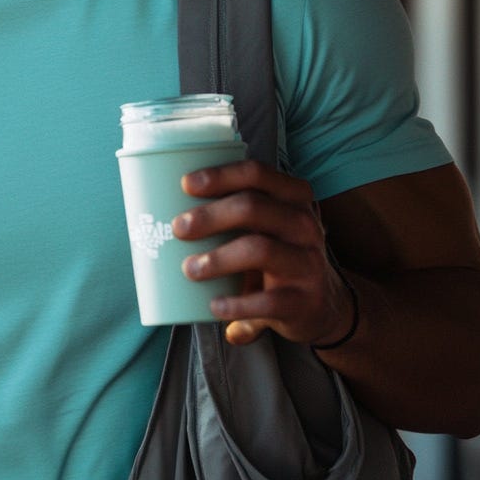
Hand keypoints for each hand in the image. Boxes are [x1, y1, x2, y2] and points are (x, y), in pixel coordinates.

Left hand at [172, 159, 353, 346]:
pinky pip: (268, 301)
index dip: (220, 175)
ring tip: (189, 269)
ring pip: (259, 249)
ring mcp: (308, 262)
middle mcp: (304, 224)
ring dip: (217, 259)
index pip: (256, 173)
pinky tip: (214, 307)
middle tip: (178, 228)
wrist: (322, 305)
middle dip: (210, 215)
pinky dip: (237, 304)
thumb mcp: (267, 226)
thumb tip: (157, 208)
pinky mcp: (304, 301)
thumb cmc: (277, 253)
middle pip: (252, 207)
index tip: (185, 184)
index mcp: (293, 197)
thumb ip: (231, 212)